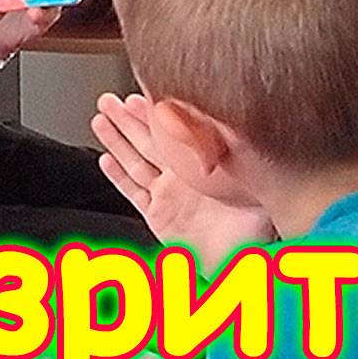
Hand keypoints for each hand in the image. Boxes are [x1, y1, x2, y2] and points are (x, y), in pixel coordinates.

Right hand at [91, 92, 274, 267]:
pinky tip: (105, 160)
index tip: (142, 93)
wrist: (238, 265)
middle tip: (110, 100)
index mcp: (204, 169)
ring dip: (117, 141)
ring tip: (101, 120)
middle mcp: (183, 179)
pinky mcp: (157, 216)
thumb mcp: (256, 188)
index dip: (156, 114)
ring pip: (136, 162)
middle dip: (128, 119)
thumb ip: (252, 162)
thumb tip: (255, 131)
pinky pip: (133, 193)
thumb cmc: (253, 230)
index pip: (176, 133)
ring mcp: (168, 196)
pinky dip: (118, 177)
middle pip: (149, 143)